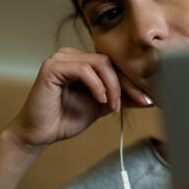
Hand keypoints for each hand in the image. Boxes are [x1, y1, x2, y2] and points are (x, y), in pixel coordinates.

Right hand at [7, 47, 151, 150]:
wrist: (41, 133)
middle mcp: (72, 55)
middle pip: (110, 62)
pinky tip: (100, 99)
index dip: (132, 81)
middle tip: (139, 101)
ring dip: (112, 85)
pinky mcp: (52, 67)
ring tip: (113, 105)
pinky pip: (84, 69)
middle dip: (127, 83)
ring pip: (100, 62)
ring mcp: (61, 58)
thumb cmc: (66, 118)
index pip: (115, 65)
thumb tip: (147, 97)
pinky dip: (97, 85)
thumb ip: (122, 98)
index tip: (148, 98)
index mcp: (83, 61)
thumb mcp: (102, 106)